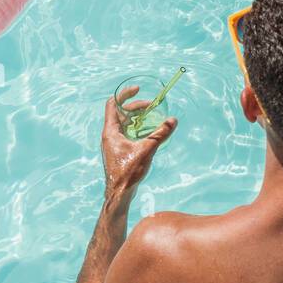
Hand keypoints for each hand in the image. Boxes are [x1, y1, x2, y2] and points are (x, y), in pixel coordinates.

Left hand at [101, 87, 176, 204]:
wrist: (119, 193)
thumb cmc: (128, 172)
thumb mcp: (147, 150)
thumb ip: (160, 134)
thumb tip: (172, 120)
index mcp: (111, 131)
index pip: (113, 103)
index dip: (125, 94)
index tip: (138, 89)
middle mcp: (110, 135)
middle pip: (121, 112)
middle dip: (136, 107)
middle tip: (152, 106)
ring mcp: (113, 143)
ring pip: (124, 123)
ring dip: (137, 117)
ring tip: (151, 116)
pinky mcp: (118, 151)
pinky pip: (126, 133)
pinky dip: (136, 128)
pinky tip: (148, 133)